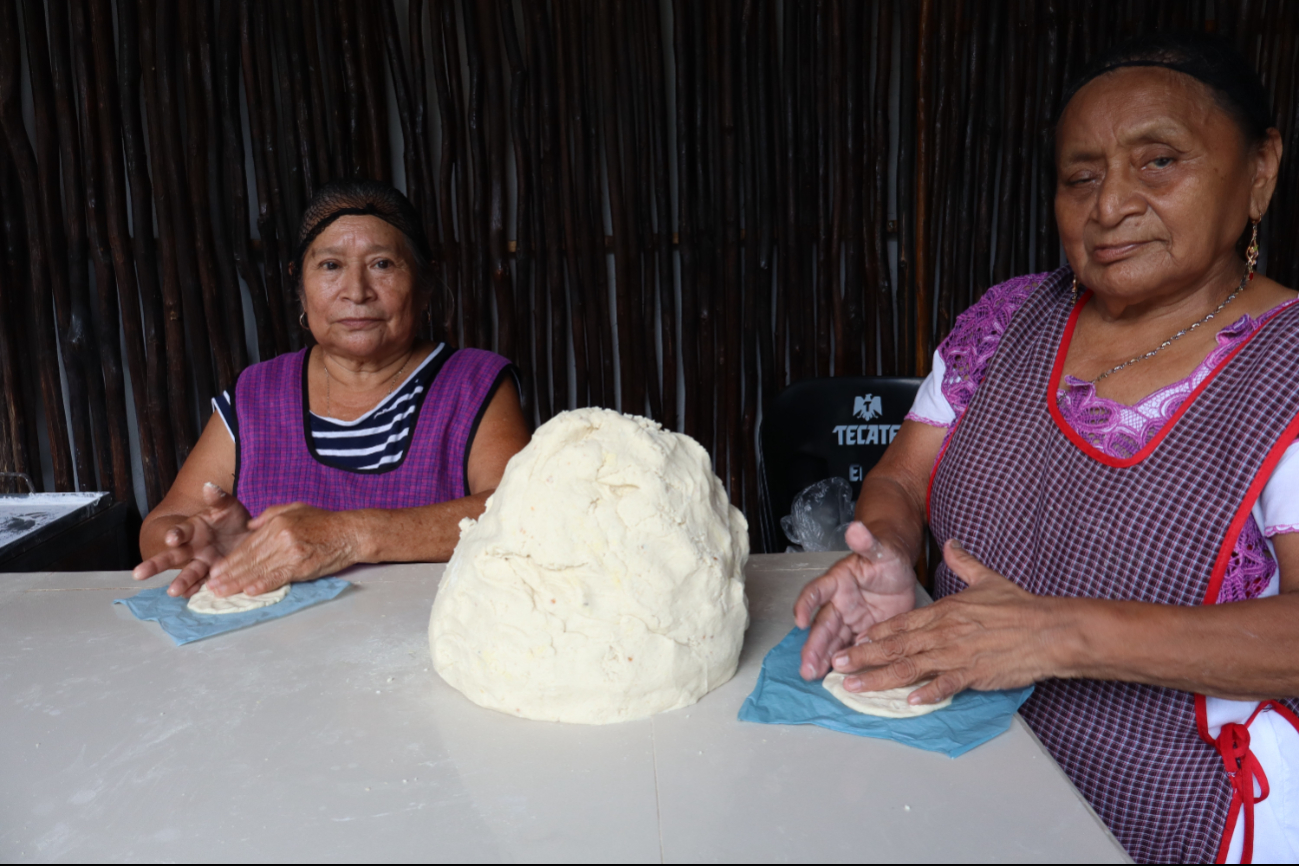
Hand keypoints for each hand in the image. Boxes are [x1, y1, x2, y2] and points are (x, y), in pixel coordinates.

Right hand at [132, 483, 251, 597]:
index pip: (180, 532)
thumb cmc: (233, 518)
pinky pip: (204, 583)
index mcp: (193, 529)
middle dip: (156, 565)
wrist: (248, 533)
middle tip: (138, 574)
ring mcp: (203, 562)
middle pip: (172, 556)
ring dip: (180, 582)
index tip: (171, 538)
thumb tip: (208, 486)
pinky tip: (190, 596)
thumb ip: (218, 498)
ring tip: (172, 592)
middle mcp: (193, 547)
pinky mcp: (214, 573)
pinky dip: (198, 589)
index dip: (175, 534)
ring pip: (188, 573)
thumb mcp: (228, 505)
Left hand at [205, 503, 360, 596]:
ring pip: (259, 570)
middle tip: (211, 587)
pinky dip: (262, 585)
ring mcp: (291, 551)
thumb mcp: (296, 508)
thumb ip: (270, 515)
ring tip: (222, 593)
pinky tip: (249, 591)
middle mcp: (280, 536)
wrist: (351, 532)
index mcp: (277, 522)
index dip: (230, 560)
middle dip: (228, 574)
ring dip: (238, 583)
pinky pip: (278, 576)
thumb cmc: (326, 521)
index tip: (216, 571)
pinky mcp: (301, 565)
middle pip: (249, 559)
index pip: (248, 545)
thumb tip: (250, 526)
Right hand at [794, 522, 918, 679]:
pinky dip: (844, 663)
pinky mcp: (864, 633)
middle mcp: (839, 603)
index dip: (807, 605)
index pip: (817, 591)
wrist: (899, 570)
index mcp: (838, 581)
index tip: (800, 620)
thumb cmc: (886, 556)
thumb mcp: (881, 549)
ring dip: (821, 658)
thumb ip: (867, 542)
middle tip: (806, 666)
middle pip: (823, 625)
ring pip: (833, 641)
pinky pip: (851, 649)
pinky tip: (835, 678)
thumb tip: (856, 528)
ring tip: (812, 675)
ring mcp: (850, 620)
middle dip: (814, 646)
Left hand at [829, 539, 1070, 704]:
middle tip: (837, 666)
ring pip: (910, 667)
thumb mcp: (987, 578)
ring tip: (855, 687)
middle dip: (863, 657)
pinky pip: (945, 685)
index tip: (854, 640)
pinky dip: (926, 693)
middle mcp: (944, 632)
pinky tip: (907, 701)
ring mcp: (957, 654)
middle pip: (895, 646)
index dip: (875, 634)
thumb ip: (964, 562)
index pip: (901, 623)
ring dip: (879, 678)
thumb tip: (953, 543)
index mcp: (944, 611)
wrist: (1050, 629)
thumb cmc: (1020, 607)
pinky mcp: (974, 673)